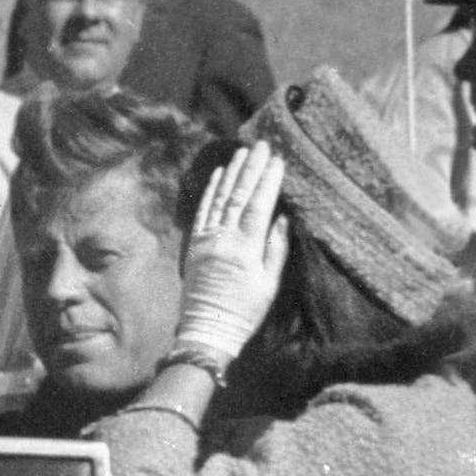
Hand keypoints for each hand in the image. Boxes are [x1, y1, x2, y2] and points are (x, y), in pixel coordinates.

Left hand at [175, 141, 289, 360]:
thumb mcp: (269, 285)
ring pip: (219, 199)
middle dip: (251, 168)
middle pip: (238, 196)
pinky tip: (218, 175)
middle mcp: (222, 240)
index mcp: (244, 249)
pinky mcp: (194, 245)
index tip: (277, 160)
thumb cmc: (244, 312)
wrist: (206, 330)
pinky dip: (210, 191)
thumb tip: (282, 218)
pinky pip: (203, 212)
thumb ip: (275, 249)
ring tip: (242, 152)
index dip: (268, 181)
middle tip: (261, 145)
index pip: (258, 206)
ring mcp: (205, 241)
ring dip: (231, 174)